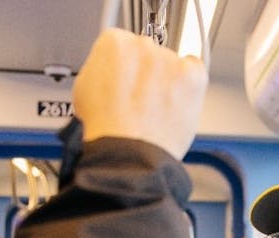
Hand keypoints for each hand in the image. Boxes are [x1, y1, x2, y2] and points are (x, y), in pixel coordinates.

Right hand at [73, 28, 208, 160]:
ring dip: (167, 82)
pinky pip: (195, 71)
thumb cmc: (105, 128)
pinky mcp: (193, 76)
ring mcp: (169, 60)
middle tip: (140, 101)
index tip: (124, 82)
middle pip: (148, 53)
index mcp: (113, 43)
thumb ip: (102, 69)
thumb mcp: (84, 88)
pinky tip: (174, 104)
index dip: (123, 68)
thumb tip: (110, 69)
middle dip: (146, 74)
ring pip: (172, 64)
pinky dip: (189, 86)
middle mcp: (143, 45)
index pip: (122, 44)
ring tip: (156, 111)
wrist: (128, 153)